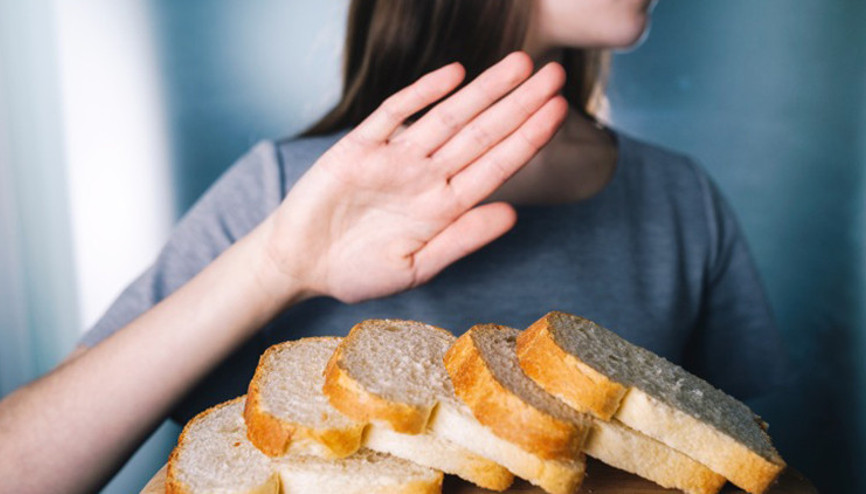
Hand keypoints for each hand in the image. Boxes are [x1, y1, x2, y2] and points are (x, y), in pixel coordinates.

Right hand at [265, 52, 566, 302]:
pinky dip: (423, 92)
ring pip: (447, 116)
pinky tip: (454, 73)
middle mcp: (427, 176)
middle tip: (556, 74)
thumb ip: (461, 240)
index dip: (528, 139)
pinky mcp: (359, 146)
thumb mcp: (415, 267)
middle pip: (482, 133)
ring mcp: (395, 158)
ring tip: (520, 64)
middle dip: (519, 103)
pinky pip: (394, 113)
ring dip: (483, 90)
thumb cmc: (357, 272)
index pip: (496, 166)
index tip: (560, 113)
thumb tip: (512, 215)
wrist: (300, 264)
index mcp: (444, 206)